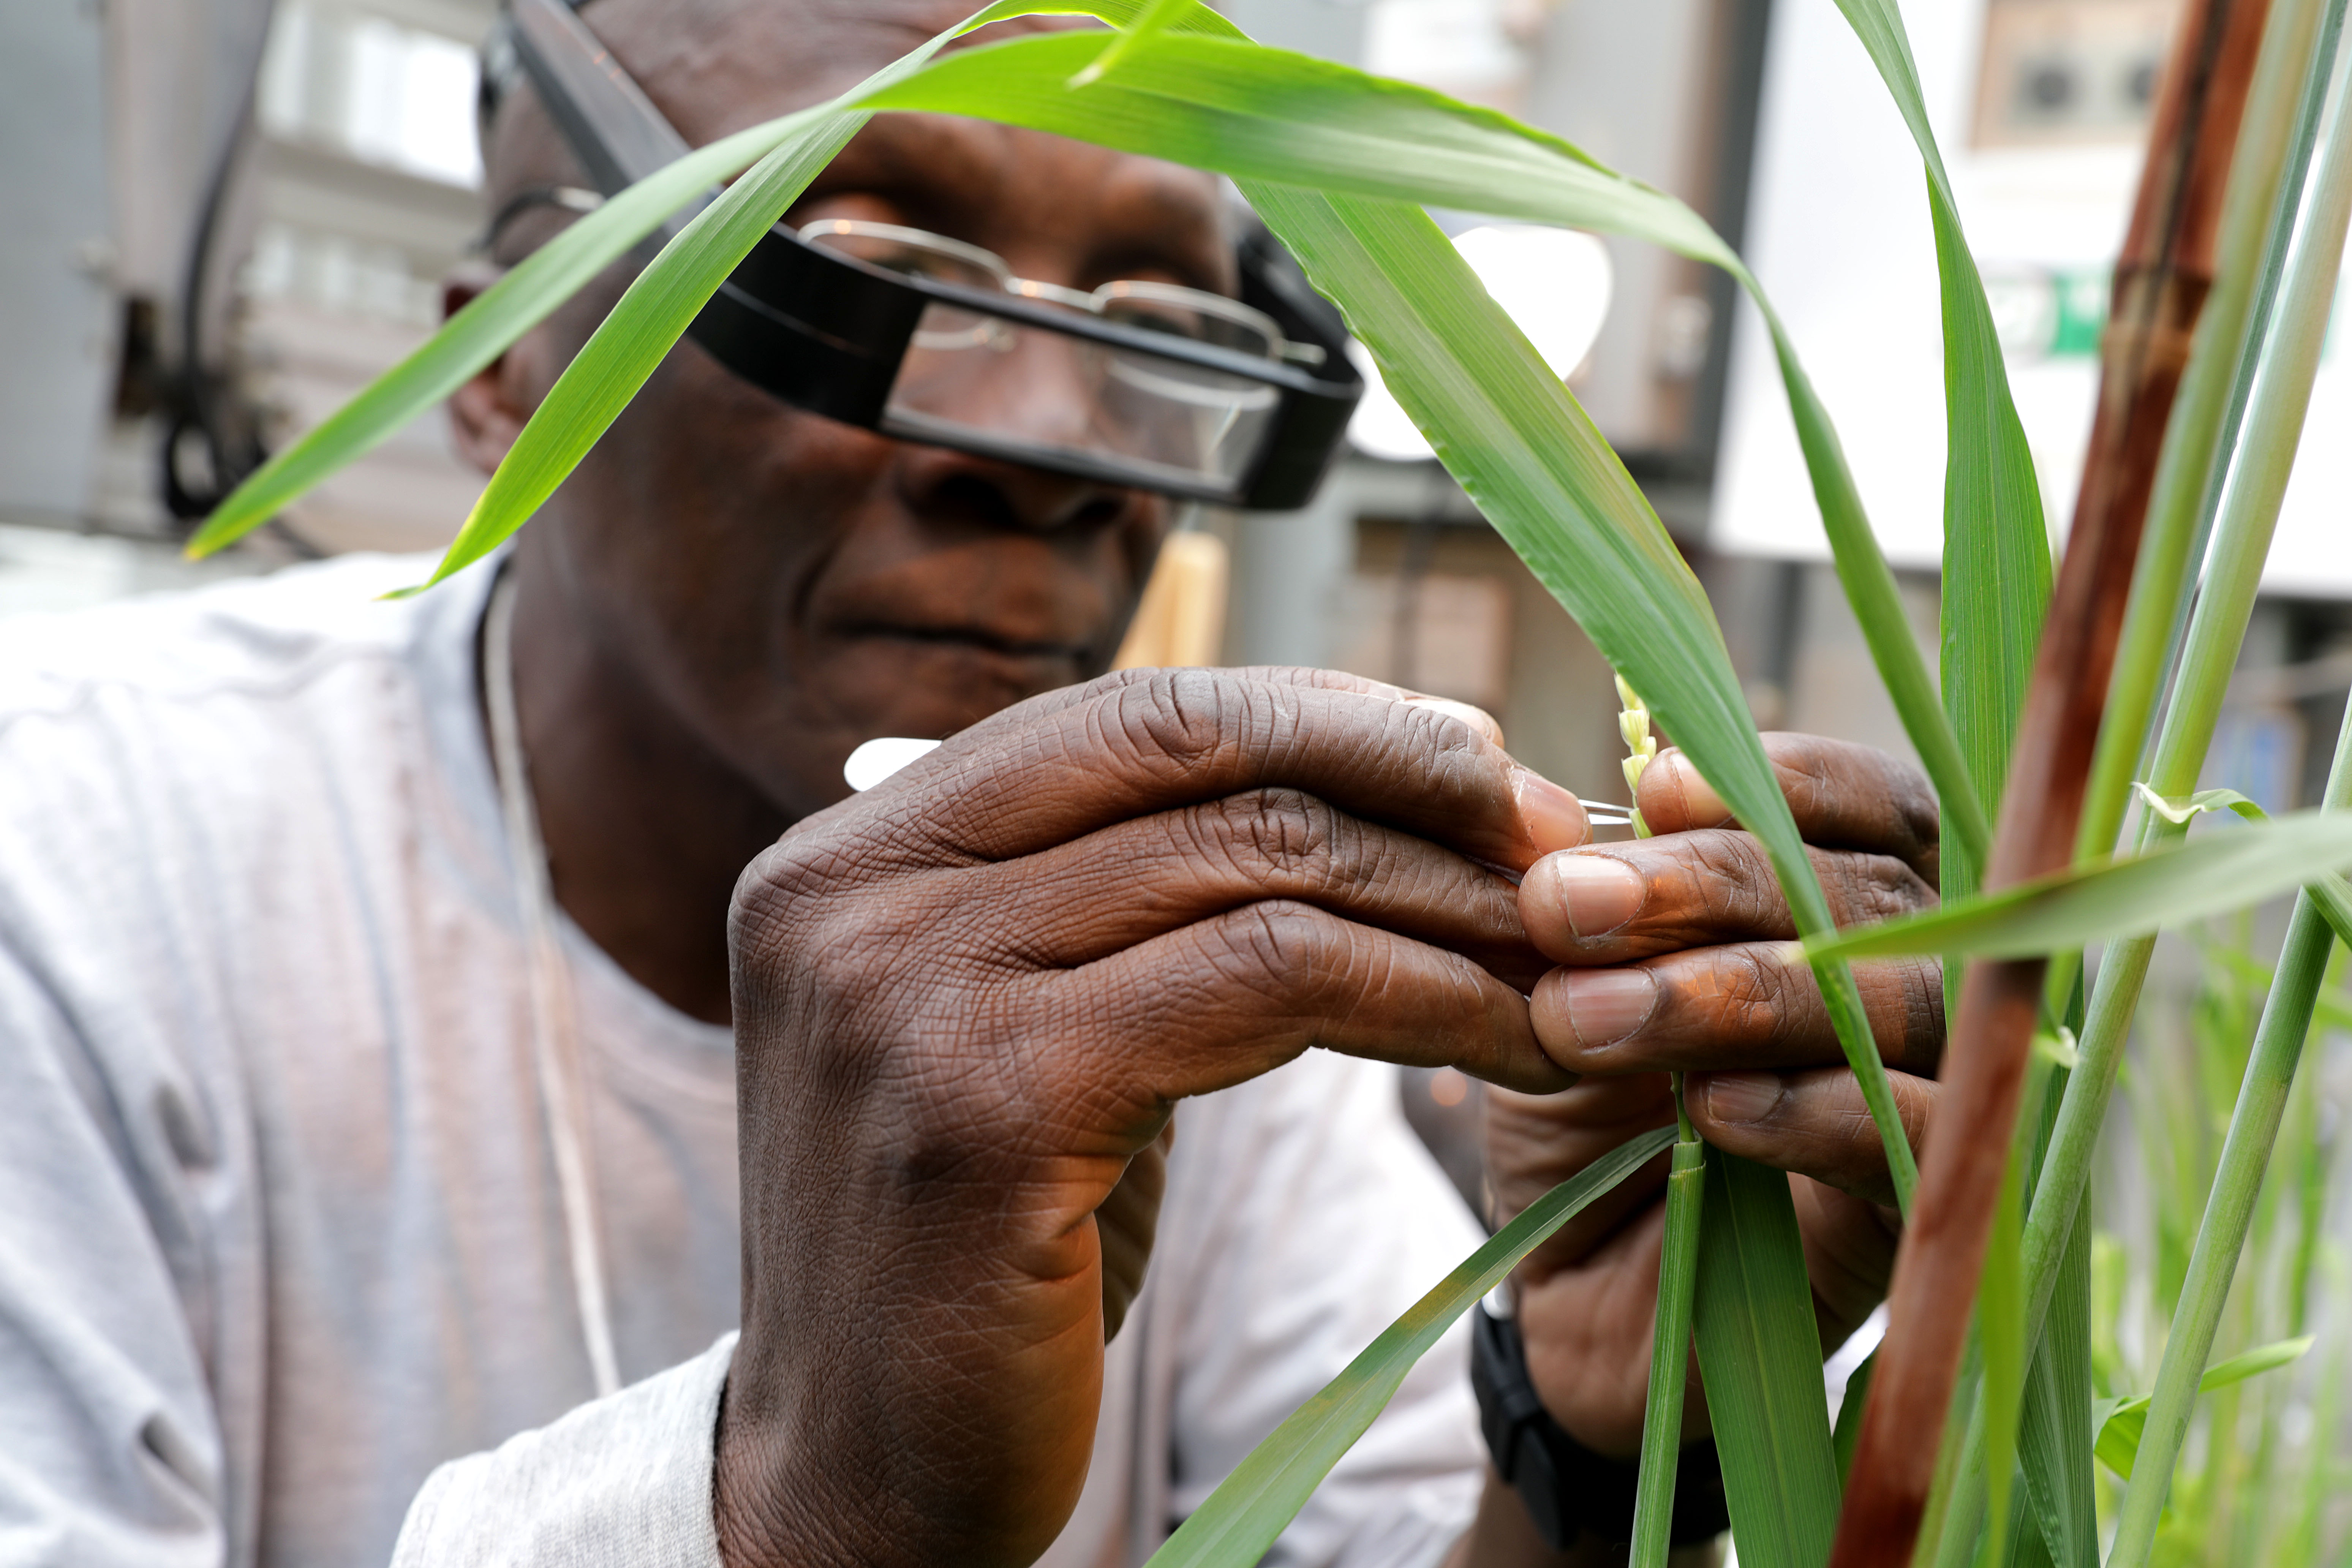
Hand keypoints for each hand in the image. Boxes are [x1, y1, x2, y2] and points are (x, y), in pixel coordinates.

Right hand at [713, 668, 1587, 1566]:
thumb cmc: (978, 1257)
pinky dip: (1420, 995)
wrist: (860, 1474)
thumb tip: (1348, 781)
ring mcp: (910, 991)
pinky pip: (1269, 982)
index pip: (1137, 714)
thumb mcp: (1028, 1034)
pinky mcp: (992, 1104)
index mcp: (858, 851)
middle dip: (1409, 782)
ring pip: (1255, 865)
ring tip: (1563, 958)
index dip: (1329, 717)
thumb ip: (1115, 907)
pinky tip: (1507, 1038)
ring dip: (1446, 904)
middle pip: (1200, 759)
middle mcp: (856, 892)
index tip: (1477, 766)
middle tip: (1558, 848)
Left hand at [1489, 734, 1942, 1456]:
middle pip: (1874, 896)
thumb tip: (1604, 813)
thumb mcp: (1574, 988)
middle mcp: (1930, 985)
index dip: (1785, 783)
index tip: (1656, 790)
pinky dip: (1812, 1110)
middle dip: (1709, 886)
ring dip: (1734, 997)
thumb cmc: (1588, 1109)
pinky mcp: (1931, 1214)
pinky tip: (1709, 1107)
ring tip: (1585, 1017)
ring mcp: (1948, 1098)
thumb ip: (1606, 907)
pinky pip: (1918, 1139)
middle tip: (1562, 905)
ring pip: (1899, 1007)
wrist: (1574, 1293)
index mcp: (1862, 903)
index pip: (1881, 806)